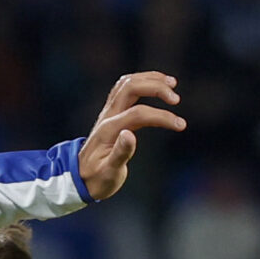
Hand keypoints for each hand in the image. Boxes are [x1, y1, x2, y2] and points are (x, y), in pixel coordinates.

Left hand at [77, 73, 186, 201]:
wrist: (79, 178)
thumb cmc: (97, 179)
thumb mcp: (109, 173)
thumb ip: (120, 153)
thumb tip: (130, 135)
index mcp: (109, 130)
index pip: (139, 114)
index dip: (161, 116)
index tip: (180, 125)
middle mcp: (108, 115)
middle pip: (131, 87)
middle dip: (156, 87)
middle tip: (176, 99)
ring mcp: (108, 112)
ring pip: (128, 83)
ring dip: (150, 79)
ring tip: (172, 83)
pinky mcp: (112, 113)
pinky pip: (126, 88)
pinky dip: (143, 82)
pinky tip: (157, 85)